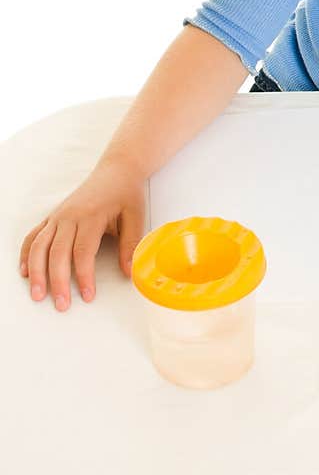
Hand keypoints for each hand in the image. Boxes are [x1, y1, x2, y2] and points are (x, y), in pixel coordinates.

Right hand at [19, 157, 146, 311]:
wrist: (116, 170)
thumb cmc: (126, 193)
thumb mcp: (136, 216)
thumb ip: (131, 244)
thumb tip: (130, 272)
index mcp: (91, 216)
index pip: (83, 251)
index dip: (84, 276)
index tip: (88, 296)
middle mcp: (70, 216)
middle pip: (57, 253)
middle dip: (57, 281)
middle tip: (61, 304)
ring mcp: (58, 216)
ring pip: (40, 246)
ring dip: (36, 272)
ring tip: (37, 294)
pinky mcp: (52, 217)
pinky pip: (33, 236)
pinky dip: (26, 254)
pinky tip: (25, 272)